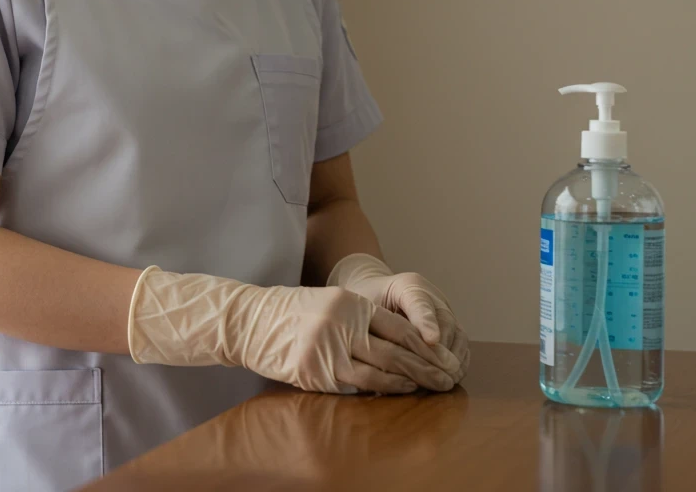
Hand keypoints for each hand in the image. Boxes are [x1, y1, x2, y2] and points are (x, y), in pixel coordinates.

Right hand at [127, 267, 460, 393]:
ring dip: (409, 382)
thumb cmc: (289, 312)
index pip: (398, 326)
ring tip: (430, 388)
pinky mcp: (315, 372)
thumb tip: (398, 341)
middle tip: (448, 378)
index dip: (425, 344)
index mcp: (348, 303)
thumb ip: (359, 317)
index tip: (444, 356)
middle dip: (426, 367)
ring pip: (381, 371)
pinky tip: (397, 393)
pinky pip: (355, 385)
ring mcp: (328, 349)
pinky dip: (381, 390)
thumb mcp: (327, 303)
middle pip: (397, 350)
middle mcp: (342, 323)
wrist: (247, 321)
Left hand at [327, 253, 469, 381]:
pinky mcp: (450, 325)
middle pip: (445, 321)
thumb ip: (371, 320)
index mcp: (408, 286)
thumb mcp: (363, 304)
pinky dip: (459, 360)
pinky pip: (460, 343)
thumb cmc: (367, 299)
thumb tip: (378, 348)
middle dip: (444, 350)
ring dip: (455, 358)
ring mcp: (443, 310)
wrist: (377, 289)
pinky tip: (452, 377)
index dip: (427, 322)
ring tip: (448, 379)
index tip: (431, 341)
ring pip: (457, 334)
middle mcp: (431, 296)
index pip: (420, 303)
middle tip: (441, 373)